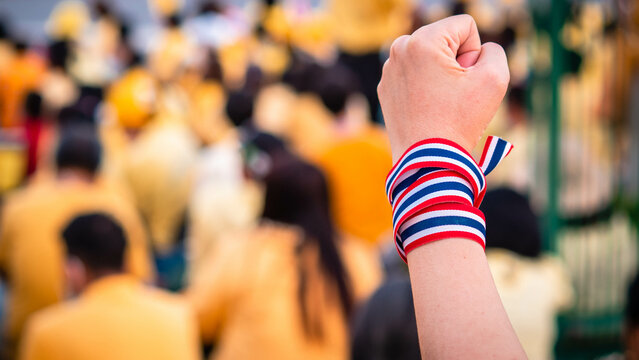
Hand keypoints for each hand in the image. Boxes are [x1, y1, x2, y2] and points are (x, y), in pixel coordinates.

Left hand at [378, 15, 508, 161]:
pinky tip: (427, 110)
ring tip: (440, 103)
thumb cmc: (459, 122)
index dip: (475, 54)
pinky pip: (416, 77)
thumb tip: (476, 51)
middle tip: (453, 94)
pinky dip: (426, 89)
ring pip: (431, 59)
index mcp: (421, 40)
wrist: (427, 162)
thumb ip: (494, 51)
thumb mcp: (495, 79)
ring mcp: (389, 70)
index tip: (464, 80)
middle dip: (457, 63)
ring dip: (442, 76)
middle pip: (446, 41)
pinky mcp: (386, 89)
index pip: (465, 26)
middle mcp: (399, 50)